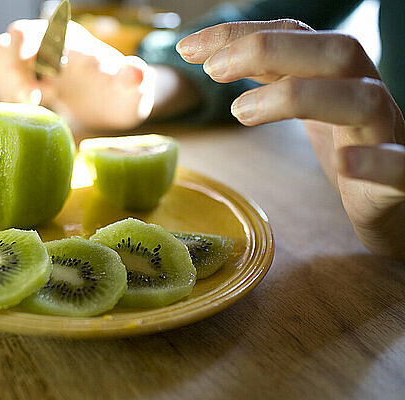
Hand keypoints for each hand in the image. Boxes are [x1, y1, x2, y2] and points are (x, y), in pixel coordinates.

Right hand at [0, 19, 154, 130]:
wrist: (115, 104)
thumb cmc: (124, 96)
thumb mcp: (134, 92)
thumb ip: (135, 80)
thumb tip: (135, 70)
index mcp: (73, 41)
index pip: (43, 33)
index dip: (31, 47)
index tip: (35, 78)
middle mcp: (49, 44)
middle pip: (11, 44)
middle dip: (13, 72)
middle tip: (32, 99)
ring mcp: (35, 61)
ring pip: (1, 61)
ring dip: (8, 85)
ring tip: (35, 105)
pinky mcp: (27, 78)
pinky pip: (3, 81)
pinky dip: (9, 96)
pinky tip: (33, 109)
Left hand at [177, 19, 404, 258]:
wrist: (394, 194)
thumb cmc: (346, 141)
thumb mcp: (303, 102)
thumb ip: (269, 78)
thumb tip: (213, 56)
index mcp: (338, 72)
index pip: (294, 33)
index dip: (240, 33)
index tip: (187, 48)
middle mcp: (365, 91)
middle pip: (334, 51)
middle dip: (269, 51)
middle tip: (212, 71)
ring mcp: (385, 132)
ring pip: (363, 99)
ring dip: (300, 98)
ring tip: (241, 113)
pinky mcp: (400, 177)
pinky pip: (396, 165)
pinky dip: (371, 160)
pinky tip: (343, 163)